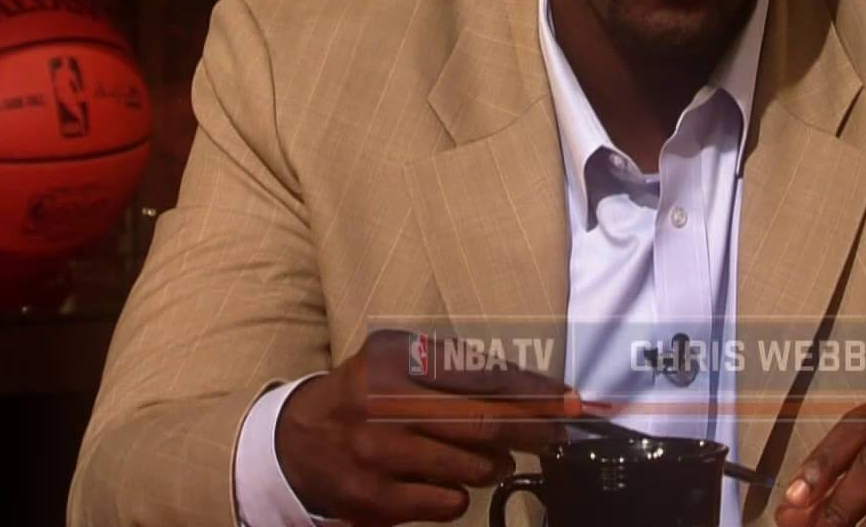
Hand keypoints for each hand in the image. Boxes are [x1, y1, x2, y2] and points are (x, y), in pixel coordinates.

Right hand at [275, 329, 586, 523]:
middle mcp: (384, 404)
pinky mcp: (374, 499)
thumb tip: (531, 386)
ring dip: (495, 465)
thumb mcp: (398, 363)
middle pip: (482, 422)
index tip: (569, 401)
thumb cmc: (364, 396)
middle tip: (554, 434)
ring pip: (470, 466)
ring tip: (493, 460)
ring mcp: (378, 455)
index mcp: (395, 361)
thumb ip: (455, 369)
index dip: (532, 392)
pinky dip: (461, 495)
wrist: (296, 442)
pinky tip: (450, 483)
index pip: (479, 376)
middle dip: (530, 430)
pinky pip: (446, 502)